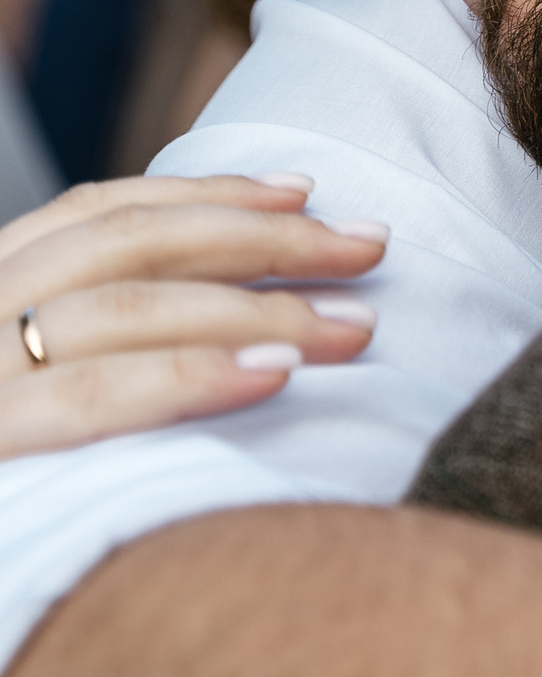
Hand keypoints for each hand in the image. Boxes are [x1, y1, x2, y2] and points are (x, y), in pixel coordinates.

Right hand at [0, 175, 386, 459]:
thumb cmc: (18, 486)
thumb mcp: (41, 384)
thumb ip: (104, 338)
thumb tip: (245, 309)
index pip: (97, 216)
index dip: (205, 194)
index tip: (306, 190)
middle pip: (129, 249)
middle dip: (262, 241)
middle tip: (371, 247)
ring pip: (124, 310)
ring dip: (253, 307)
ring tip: (352, 326)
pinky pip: (87, 398)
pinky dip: (186, 376)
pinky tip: (270, 376)